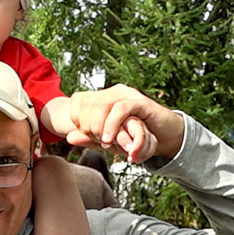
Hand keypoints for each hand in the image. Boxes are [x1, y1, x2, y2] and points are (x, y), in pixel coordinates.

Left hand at [65, 85, 184, 161]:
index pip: (78, 101)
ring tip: (103, 142)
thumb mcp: (108, 139)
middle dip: (87, 125)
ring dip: (99, 126)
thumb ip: (89, 138)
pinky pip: (121, 108)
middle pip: (88, 103)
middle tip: (96, 141)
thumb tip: (68, 138)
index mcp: (103, 97)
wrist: (165, 134)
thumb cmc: (135, 136)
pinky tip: (110, 138)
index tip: (84, 134)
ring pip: (102, 104)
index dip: (76, 119)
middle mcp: (113, 92)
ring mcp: (127, 95)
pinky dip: (112, 124)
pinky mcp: (140, 102)